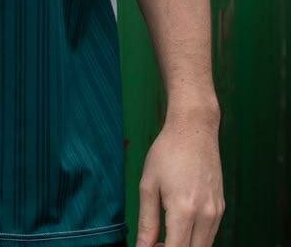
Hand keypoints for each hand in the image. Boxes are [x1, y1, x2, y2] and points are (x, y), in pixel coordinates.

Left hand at [136, 105, 223, 246]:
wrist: (194, 130)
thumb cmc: (167, 152)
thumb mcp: (148, 184)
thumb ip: (147, 220)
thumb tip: (142, 246)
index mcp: (183, 209)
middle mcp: (205, 214)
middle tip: (154, 242)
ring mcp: (217, 212)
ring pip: (203, 246)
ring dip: (185, 246)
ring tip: (164, 235)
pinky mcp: (221, 207)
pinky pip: (210, 234)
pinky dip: (195, 238)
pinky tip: (179, 225)